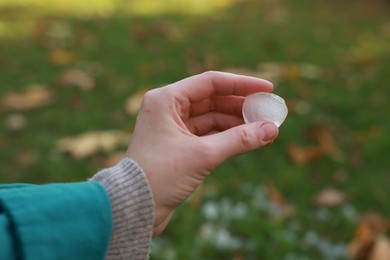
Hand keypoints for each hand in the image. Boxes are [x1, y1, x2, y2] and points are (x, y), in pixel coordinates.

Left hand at [126, 71, 278, 235]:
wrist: (133, 208)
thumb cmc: (159, 177)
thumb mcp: (202, 155)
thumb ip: (239, 140)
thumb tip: (271, 129)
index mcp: (166, 100)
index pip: (210, 82)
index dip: (241, 84)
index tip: (267, 88)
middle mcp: (168, 109)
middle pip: (212, 99)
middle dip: (240, 105)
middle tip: (267, 111)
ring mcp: (173, 127)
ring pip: (211, 118)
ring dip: (236, 122)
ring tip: (262, 128)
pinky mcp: (178, 145)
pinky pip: (207, 134)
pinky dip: (226, 136)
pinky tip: (246, 139)